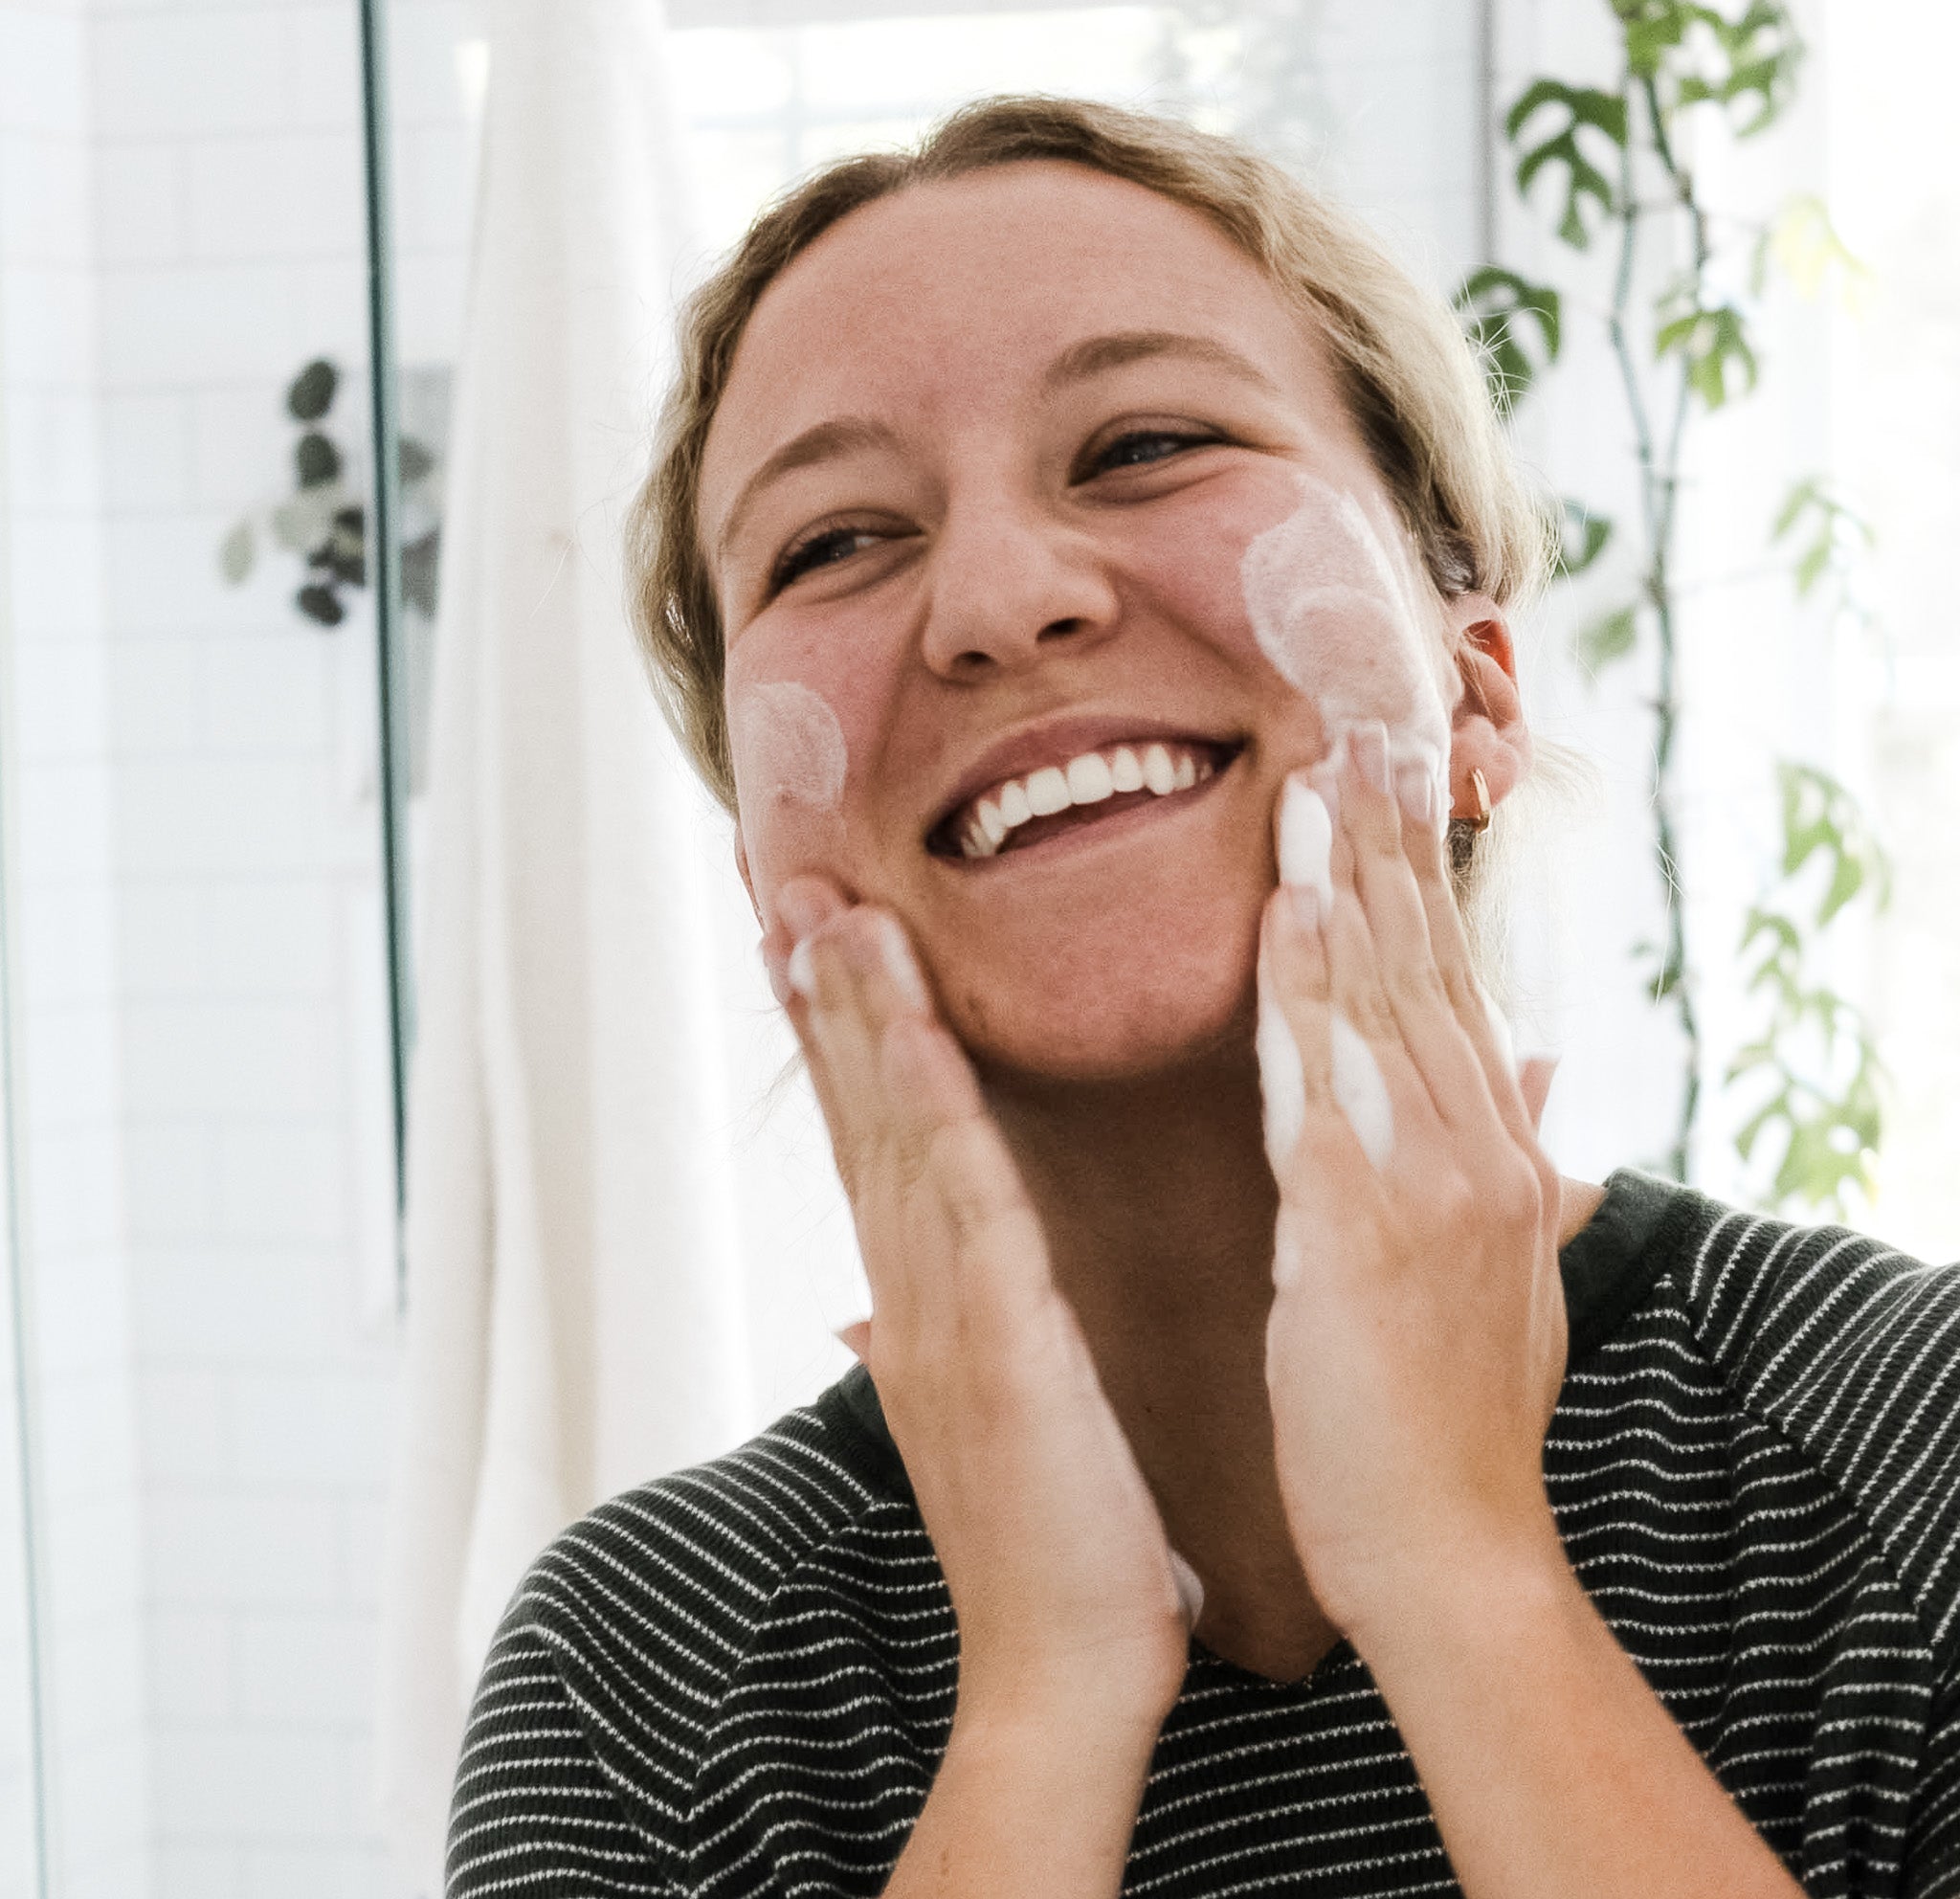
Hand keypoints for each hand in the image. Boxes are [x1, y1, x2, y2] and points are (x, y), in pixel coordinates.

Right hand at [767, 880, 1196, 1732]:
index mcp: (925, 1300)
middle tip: (785, 886)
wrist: (1062, 1675)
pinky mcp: (996, 1343)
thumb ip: (950, 1333)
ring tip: (825, 916)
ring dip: (853, 1019)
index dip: (837, 1038)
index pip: (872, 1140)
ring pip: (889, 1135)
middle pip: (855, 1115)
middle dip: (819, 998)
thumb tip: (897, 1297)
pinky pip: (960, 1202)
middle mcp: (911, 1290)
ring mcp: (940, 1313)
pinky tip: (905, 1032)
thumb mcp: (997, 1415)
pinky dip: (925, 1108)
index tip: (811, 942)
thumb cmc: (1060, 1540)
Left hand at [1255, 722, 1568, 1643]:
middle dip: (1390, 846)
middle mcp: (1478, 1150)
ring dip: (1351, 879)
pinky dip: (1310, 991)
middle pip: (1427, 968)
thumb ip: (1526, 1155)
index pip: (1455, 986)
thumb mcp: (1508, 1271)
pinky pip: (1328, 1088)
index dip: (1422, 879)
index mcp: (1499, 1154)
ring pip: (1387, 1002)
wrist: (1450, 1552)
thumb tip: (1544, 1062)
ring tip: (1319, 775)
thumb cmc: (1451, 1416)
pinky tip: (1288, 908)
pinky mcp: (1364, 1232)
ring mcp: (1429, 1185)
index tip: (1389, 785)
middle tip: (1356, 730)